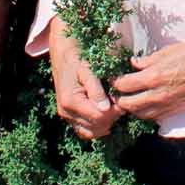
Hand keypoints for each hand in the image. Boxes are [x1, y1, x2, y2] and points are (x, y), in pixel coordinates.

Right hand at [49, 19, 120, 140]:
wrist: (63, 52)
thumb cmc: (77, 57)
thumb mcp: (87, 69)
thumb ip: (96, 89)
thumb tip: (105, 108)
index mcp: (70, 101)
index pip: (99, 118)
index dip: (115, 112)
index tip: (121, 99)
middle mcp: (66, 112)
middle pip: (97, 127)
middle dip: (111, 117)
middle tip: (118, 101)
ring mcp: (67, 116)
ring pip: (91, 132)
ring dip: (105, 122)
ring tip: (111, 106)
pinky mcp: (69, 116)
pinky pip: (85, 130)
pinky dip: (97, 125)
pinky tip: (105, 113)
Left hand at [111, 40, 184, 122]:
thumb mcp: (170, 50)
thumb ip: (149, 60)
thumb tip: (134, 64)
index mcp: (154, 76)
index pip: (125, 85)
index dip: (115, 82)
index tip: (114, 78)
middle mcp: (158, 94)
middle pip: (128, 104)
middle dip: (119, 98)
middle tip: (117, 92)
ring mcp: (166, 105)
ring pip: (139, 114)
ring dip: (131, 108)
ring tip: (129, 99)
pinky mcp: (174, 111)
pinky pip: (153, 117)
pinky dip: (145, 112)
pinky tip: (145, 104)